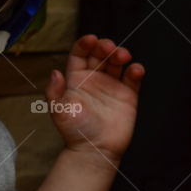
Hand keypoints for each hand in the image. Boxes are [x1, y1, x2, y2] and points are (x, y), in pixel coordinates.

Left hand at [44, 34, 143, 163]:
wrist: (95, 151)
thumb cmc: (75, 132)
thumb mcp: (58, 111)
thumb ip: (54, 92)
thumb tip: (54, 72)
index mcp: (77, 79)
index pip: (80, 54)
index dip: (85, 44)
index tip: (90, 39)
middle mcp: (94, 79)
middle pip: (100, 54)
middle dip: (105, 46)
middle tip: (109, 47)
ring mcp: (112, 85)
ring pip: (117, 62)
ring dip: (120, 54)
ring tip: (122, 56)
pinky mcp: (127, 95)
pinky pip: (132, 78)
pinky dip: (136, 71)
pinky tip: (135, 69)